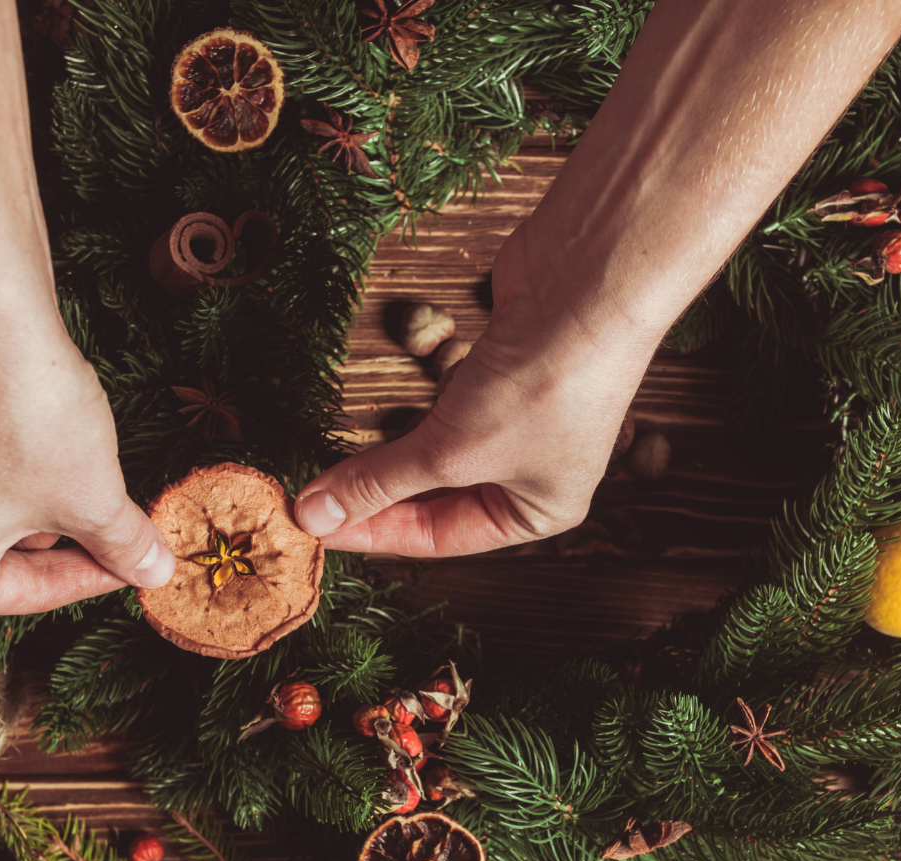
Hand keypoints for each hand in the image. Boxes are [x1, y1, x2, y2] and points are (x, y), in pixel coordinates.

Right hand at [0, 297, 175, 613]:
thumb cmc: (23, 414)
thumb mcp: (93, 498)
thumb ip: (123, 546)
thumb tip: (153, 572)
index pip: (26, 595)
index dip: (92, 578)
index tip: (134, 566)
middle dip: (64, 537)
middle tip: (119, 524)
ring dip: (37, 495)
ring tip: (85, 471)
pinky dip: (2, 456)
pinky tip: (41, 430)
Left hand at [295, 222, 654, 555]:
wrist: (588, 283)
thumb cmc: (542, 386)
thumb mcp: (450, 450)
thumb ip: (379, 482)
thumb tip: (315, 515)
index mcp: (536, 513)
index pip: (438, 536)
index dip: (372, 532)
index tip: (315, 525)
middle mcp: (530, 472)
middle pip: (436, 498)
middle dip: (376, 495)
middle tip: (311, 496)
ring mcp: (517, 418)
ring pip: (435, 451)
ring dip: (385, 455)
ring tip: (328, 462)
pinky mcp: (498, 370)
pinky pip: (441, 406)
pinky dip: (405, 414)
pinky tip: (368, 417)